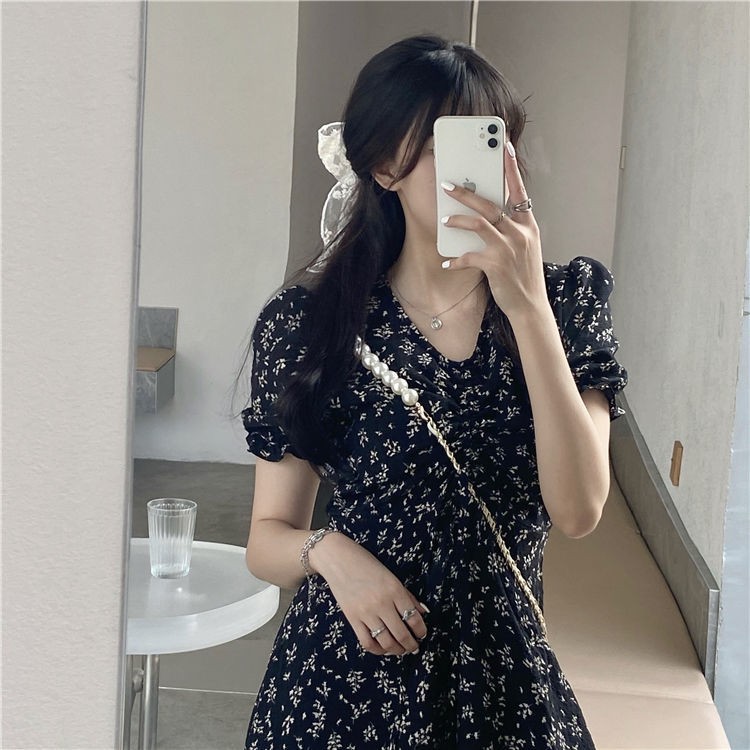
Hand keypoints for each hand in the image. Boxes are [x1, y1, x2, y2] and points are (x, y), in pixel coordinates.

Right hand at [311, 532, 428, 656]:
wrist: (338, 558)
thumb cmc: (367, 564)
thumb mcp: (391, 576)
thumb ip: (407, 596)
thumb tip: (422, 613)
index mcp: (395, 589)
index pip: (414, 618)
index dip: (421, 631)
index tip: (422, 635)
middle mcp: (382, 603)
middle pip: (401, 634)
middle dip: (411, 645)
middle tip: (414, 647)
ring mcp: (366, 612)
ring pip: (386, 642)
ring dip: (397, 650)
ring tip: (401, 650)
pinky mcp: (352, 619)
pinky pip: (367, 642)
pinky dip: (377, 650)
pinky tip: (383, 648)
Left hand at [439, 140, 547, 320]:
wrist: (530, 305)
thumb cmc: (524, 277)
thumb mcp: (526, 248)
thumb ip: (513, 229)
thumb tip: (491, 216)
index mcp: (528, 225)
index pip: (520, 191)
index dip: (511, 169)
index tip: (504, 147)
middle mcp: (519, 233)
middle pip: (490, 204)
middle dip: (466, 193)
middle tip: (447, 185)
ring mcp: (508, 248)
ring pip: (478, 224)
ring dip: (457, 220)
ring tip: (444, 220)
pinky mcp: (495, 264)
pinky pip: (469, 256)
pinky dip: (456, 259)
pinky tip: (447, 262)